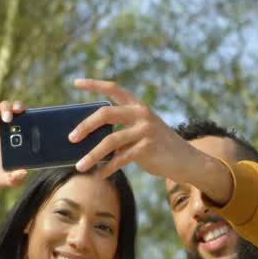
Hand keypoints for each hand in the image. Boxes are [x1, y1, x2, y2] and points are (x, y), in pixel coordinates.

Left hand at [69, 78, 233, 202]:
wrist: (186, 160)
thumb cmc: (159, 147)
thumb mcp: (142, 131)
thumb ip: (123, 129)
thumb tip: (91, 139)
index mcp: (138, 106)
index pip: (114, 88)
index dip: (94, 84)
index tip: (75, 83)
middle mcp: (141, 114)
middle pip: (105, 113)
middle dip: (85, 126)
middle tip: (71, 138)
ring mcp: (145, 130)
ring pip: (110, 140)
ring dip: (92, 155)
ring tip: (79, 166)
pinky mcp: (148, 148)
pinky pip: (121, 159)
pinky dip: (107, 169)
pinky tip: (99, 175)